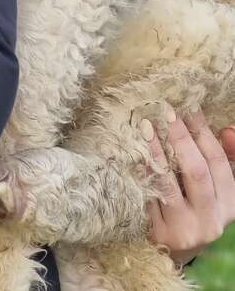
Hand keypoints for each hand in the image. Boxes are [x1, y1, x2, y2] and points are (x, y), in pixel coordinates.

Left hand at [146, 109, 234, 267]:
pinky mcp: (160, 234)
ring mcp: (185, 229)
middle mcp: (211, 219)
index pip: (218, 163)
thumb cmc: (194, 207)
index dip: (204, 132)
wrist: (178, 250)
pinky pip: (147, 197)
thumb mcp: (213, 188)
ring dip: (156, 152)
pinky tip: (132, 153)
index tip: (188, 107)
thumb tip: (227, 130)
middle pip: (196, 173)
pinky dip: (140, 172)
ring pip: (168, 185)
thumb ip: (221, 159)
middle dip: (181, 138)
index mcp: (229, 204)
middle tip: (166, 111)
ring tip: (146, 126)